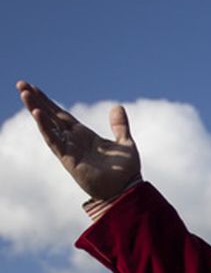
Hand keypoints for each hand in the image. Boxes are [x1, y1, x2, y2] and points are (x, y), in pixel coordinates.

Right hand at [16, 81, 140, 199]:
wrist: (127, 189)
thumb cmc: (125, 170)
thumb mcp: (124, 143)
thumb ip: (119, 126)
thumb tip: (117, 107)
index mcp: (84, 135)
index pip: (61, 115)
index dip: (48, 102)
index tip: (34, 88)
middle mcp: (73, 141)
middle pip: (51, 117)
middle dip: (36, 101)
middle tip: (21, 83)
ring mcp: (69, 149)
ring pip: (48, 126)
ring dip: (36, 110)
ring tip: (25, 94)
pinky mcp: (69, 159)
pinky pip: (55, 141)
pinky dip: (46, 128)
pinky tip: (37, 114)